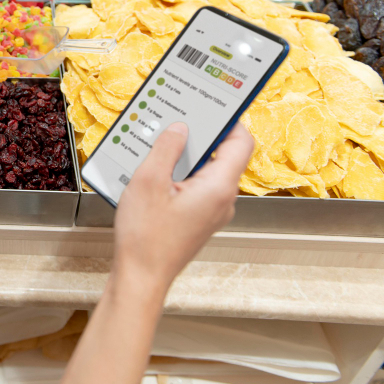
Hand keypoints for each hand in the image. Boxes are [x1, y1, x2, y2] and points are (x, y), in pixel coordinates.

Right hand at [113, 122, 253, 291]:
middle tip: (175, 122)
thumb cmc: (146, 238)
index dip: (229, 120)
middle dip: (199, 136)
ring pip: (207, 171)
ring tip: (158, 149)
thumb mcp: (149, 182)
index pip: (241, 142)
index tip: (212, 106)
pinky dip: (180, 175)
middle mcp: (223, 200)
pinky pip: (197, 187)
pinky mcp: (200, 218)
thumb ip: (166, 149)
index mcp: (218, 187)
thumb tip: (179, 128)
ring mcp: (213, 211)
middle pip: (223, 155)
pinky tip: (155, 175)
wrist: (141, 276)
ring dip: (185, 157)